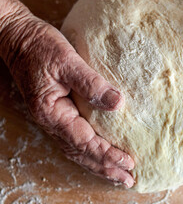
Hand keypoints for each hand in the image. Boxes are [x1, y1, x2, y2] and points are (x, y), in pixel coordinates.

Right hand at [0, 0, 134, 186]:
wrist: (19, 38)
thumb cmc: (41, 47)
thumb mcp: (67, 61)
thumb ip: (91, 84)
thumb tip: (118, 104)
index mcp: (53, 112)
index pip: (85, 142)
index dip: (107, 154)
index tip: (129, 162)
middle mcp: (52, 121)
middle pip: (81, 154)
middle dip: (105, 168)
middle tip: (128, 179)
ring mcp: (53, 118)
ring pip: (77, 150)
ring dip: (98, 164)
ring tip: (118, 174)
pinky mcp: (57, 112)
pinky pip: (74, 139)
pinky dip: (89, 151)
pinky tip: (100, 154)